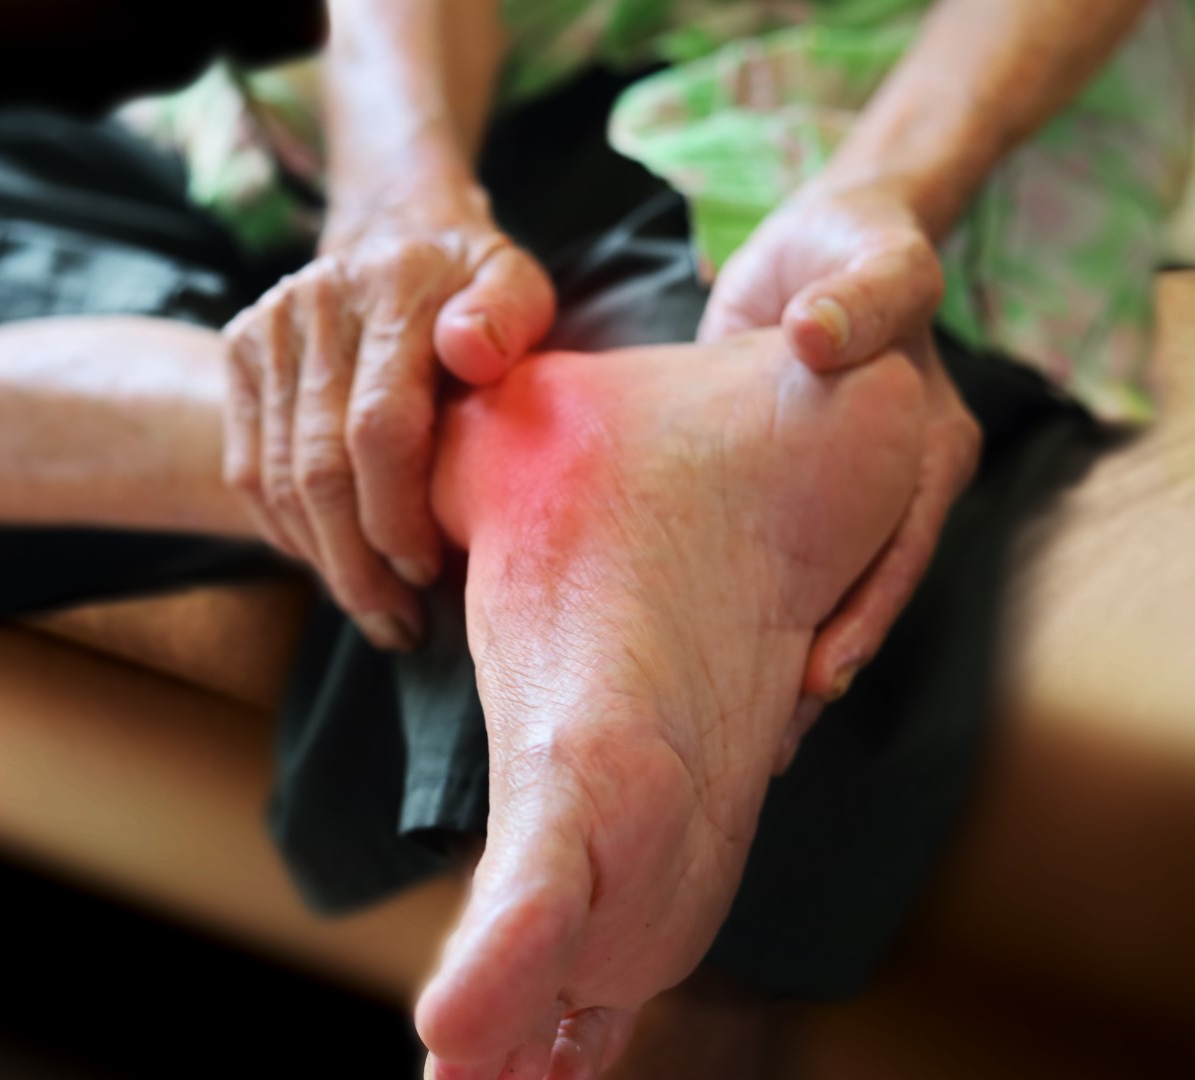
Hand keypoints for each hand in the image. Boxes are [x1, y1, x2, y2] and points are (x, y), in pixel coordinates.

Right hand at [223, 187, 554, 649]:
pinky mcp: (238, 353)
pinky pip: (248, 470)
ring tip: (375, 610)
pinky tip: (331, 564)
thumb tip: (471, 353)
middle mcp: (316, 303)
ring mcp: (267, 327)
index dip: (398, 515)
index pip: (379, 430)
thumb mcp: (518, 284)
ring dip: (323, 562)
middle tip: (400, 622)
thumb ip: (510, 316)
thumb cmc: (473, 283)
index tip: (430, 569)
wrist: (396, 223)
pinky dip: (287, 533)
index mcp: (394, 288)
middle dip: (358, 563)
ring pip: (277, 480)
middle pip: (319, 468)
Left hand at [699, 180, 982, 726]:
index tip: (816, 672)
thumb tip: (813, 335)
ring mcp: (844, 495)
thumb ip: (857, 295)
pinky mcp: (789, 495)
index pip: (903, 541)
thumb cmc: (849, 245)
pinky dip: (755, 613)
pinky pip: (780, 565)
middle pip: (865, 590)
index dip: (863, 609)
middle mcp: (894, 482)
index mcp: (925, 443)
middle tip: (767, 740)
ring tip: (744, 733)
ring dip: (788, 657)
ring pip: (824, 591)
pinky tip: (714, 665)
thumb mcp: (869, 255)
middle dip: (820, 664)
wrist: (821, 246)